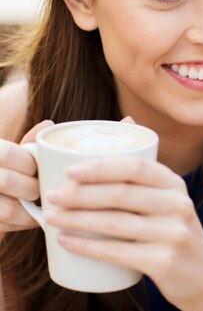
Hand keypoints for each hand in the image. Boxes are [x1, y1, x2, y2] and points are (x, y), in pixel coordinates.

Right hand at [0, 120, 53, 234]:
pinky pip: (4, 226)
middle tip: (42, 189)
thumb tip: (49, 125)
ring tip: (40, 205)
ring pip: (7, 210)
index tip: (36, 169)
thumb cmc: (3, 170)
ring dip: (30, 210)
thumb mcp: (6, 153)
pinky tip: (31, 218)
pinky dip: (22, 223)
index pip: (6, 154)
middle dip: (32, 187)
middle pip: (7, 181)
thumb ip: (25, 142)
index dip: (27, 163)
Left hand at [43, 156, 202, 310]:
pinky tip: (66, 241)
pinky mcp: (164, 261)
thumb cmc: (173, 233)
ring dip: (76, 218)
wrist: (202, 277)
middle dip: (80, 194)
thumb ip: (147, 170)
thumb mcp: (170, 199)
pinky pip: (117, 251)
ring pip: (115, 222)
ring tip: (51, 217)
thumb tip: (126, 120)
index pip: (137, 166)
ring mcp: (173, 233)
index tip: (70, 171)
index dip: (101, 166)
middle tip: (52, 196)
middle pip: (121, 194)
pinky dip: (86, 246)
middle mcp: (178, 205)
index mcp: (176, 185)